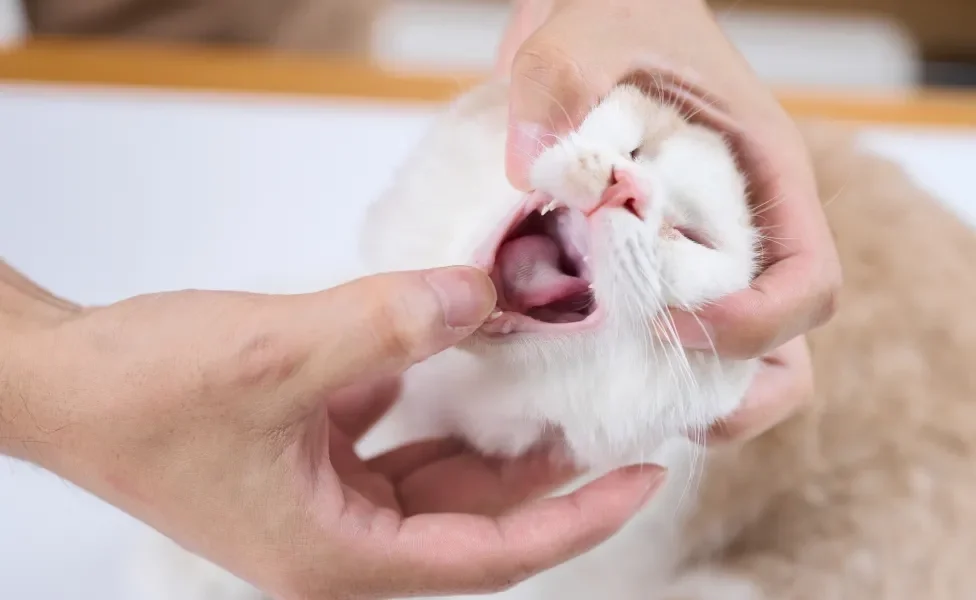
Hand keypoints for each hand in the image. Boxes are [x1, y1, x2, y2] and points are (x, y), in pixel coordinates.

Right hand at [1, 264, 664, 598]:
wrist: (56, 381)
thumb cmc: (139, 394)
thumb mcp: (278, 355)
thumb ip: (388, 324)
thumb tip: (479, 294)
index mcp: (336, 554)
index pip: (490, 554)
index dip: (576, 519)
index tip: (643, 477)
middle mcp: (337, 539)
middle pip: (472, 514)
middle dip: (543, 466)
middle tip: (608, 410)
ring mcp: (321, 499)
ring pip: (435, 474)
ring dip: (488, 431)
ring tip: (547, 380)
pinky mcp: (305, 456)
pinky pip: (390, 438)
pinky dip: (426, 401)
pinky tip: (452, 355)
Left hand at [497, 0, 839, 440]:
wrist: (599, 12)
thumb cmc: (619, 12)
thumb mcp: (588, 31)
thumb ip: (558, 86)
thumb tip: (531, 170)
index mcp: (764, 179)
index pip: (810, 284)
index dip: (759, 326)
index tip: (678, 325)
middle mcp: (741, 230)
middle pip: (779, 348)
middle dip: (728, 392)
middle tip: (652, 402)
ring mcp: (695, 254)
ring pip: (720, 358)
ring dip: (674, 391)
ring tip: (606, 399)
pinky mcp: (644, 264)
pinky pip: (652, 335)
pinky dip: (620, 363)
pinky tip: (562, 359)